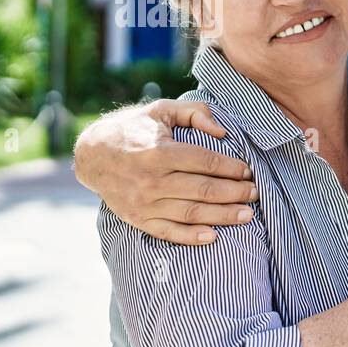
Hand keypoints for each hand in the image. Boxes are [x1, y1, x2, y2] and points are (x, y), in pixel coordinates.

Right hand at [73, 99, 257, 244]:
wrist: (92, 155)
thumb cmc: (133, 129)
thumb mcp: (161, 110)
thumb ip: (195, 113)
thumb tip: (223, 132)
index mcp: (160, 151)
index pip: (206, 162)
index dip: (232, 168)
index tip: (249, 171)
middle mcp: (152, 179)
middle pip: (204, 190)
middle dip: (235, 193)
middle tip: (256, 194)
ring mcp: (144, 202)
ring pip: (192, 213)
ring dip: (223, 216)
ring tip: (247, 215)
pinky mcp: (138, 218)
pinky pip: (168, 232)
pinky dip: (191, 236)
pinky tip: (214, 236)